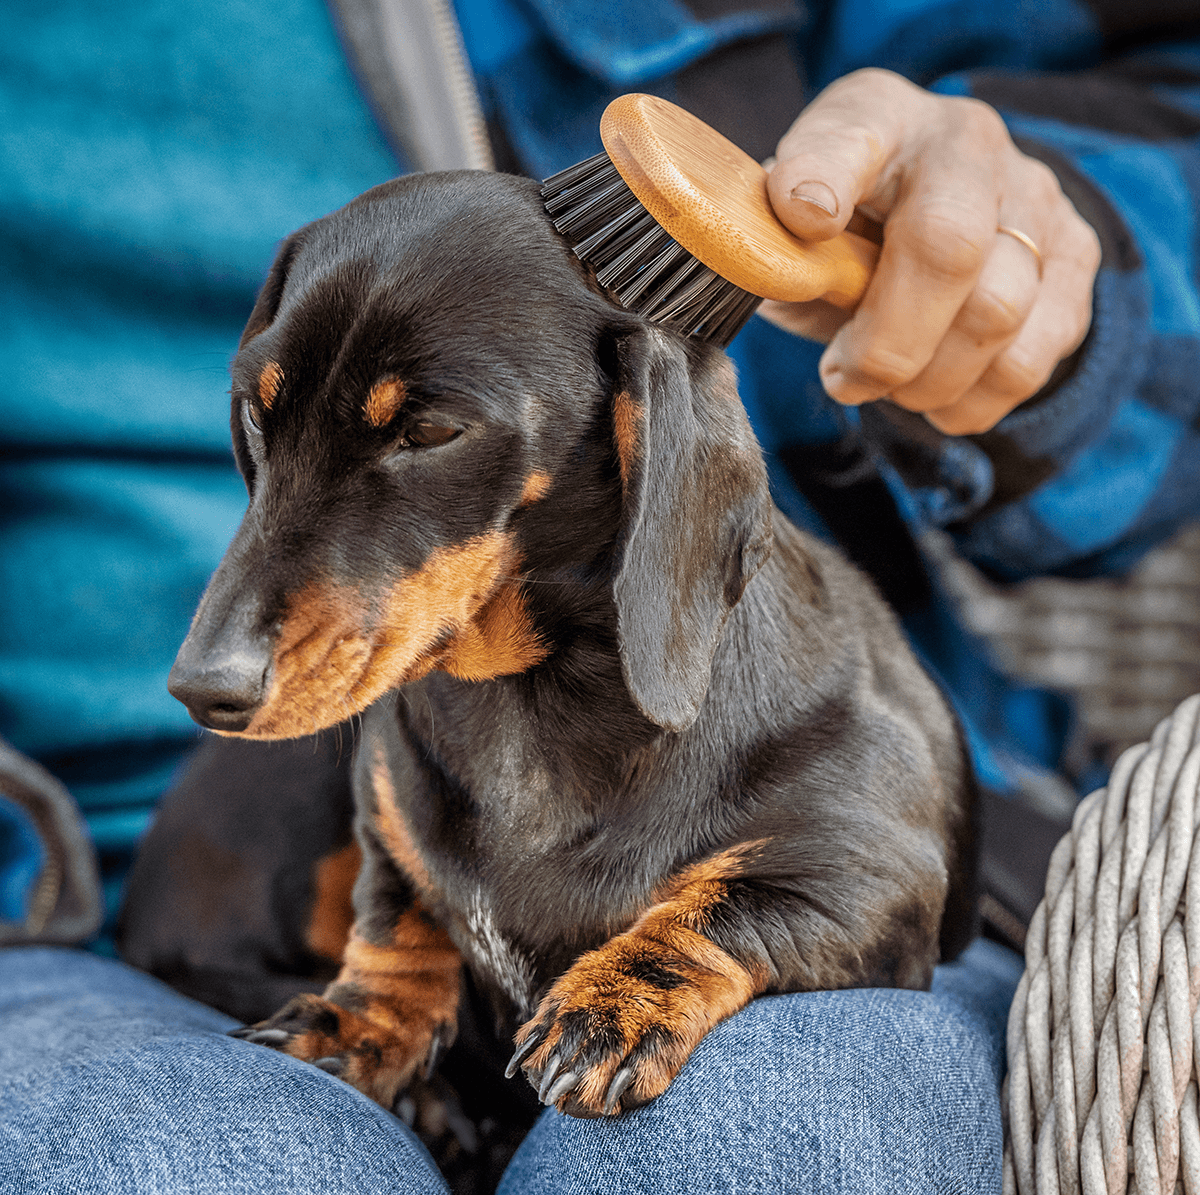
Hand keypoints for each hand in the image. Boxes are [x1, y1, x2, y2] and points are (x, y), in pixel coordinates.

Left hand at [760, 69, 1100, 434]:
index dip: (823, 175)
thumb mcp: (788, 237)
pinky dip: (975, 400)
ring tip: (891, 390)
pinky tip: (936, 399)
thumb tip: (769, 279)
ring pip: (999, 312)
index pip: (847, 136)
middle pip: (948, 247)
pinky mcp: (1074, 257)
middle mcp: (964, 142)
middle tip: (844, 380)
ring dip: (930, 380)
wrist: (932, 229)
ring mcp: (1032, 195)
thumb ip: (774, 254)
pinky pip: (1034, 354)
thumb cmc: (840, 238)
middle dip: (888, 344)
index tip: (803, 218)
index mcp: (873, 119)